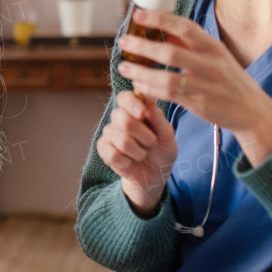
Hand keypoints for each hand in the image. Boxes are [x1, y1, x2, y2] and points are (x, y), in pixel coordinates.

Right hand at [96, 90, 177, 215]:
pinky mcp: (103, 149)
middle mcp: (119, 118)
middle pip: (124, 120)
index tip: (142, 114)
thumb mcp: (167, 136)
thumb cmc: (162, 151)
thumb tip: (150, 98)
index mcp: (134, 110)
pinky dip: (127, 162)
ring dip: (138, 152)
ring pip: (122, 140)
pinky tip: (130, 161)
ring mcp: (109, 133)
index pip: (124, 97)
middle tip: (151, 143)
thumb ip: (158, 118)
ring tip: (142, 154)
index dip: (131, 104)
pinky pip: (113, 154)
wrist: (155, 175)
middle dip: (143, 136)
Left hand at [116, 8, 271, 165]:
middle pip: (170, 53)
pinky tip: (138, 84)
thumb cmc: (229, 79)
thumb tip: (163, 29)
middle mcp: (210, 64)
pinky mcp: (199, 104)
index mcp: (213, 47)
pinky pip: (170, 95)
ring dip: (141, 72)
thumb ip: (190, 44)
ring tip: (123, 66)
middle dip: (143, 46)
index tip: (138, 15)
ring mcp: (205, 85)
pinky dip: (151, 89)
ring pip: (167, 77)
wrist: (251, 110)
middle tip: (123, 42)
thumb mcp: (215, 55)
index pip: (185, 27)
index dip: (160, 19)